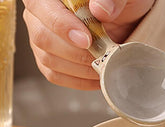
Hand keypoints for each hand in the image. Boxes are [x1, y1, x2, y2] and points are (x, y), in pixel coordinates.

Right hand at [22, 0, 154, 88]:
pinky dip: (79, 81)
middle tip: (101, 56)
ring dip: (80, 69)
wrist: (125, 22)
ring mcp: (43, 39)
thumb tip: (100, 10)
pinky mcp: (50, 61)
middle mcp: (39, 15)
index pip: (40, 6)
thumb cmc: (118, 5)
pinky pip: (57, 76)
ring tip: (103, 66)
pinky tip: (97, 78)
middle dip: (76, 53)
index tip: (86, 41)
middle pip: (43, 37)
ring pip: (49, 60)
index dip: (61, 25)